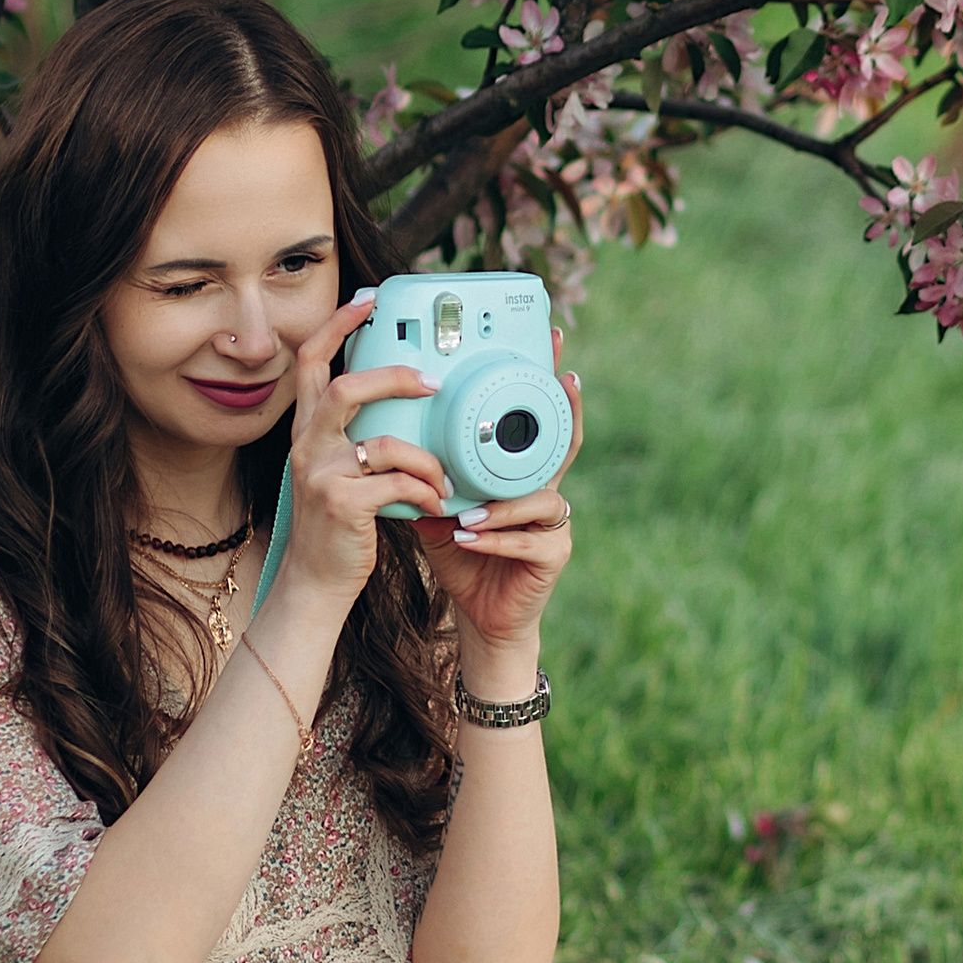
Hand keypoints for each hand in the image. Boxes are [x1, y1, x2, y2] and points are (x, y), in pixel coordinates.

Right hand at [264, 289, 452, 619]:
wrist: (316, 581)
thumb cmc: (340, 525)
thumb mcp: (340, 470)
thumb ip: (359, 436)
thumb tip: (407, 400)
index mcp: (308, 430)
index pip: (312, 362)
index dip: (337, 326)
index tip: (366, 300)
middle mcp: (307, 446)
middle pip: (343, 388)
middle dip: (392, 378)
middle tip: (432, 383)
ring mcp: (320, 474)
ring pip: (384, 443)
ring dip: (426, 460)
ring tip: (444, 479)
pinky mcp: (340, 504)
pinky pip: (397, 484)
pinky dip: (424, 493)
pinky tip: (434, 507)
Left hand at [415, 348, 580, 672]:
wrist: (480, 617)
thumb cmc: (464, 558)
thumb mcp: (439, 510)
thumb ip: (429, 476)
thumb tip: (394, 436)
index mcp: (519, 477)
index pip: (536, 425)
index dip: (546, 388)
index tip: (553, 345)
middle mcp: (544, 493)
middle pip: (565, 444)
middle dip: (568, 409)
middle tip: (565, 376)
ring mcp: (554, 525)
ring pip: (540, 499)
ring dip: (503, 504)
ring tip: (468, 511)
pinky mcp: (552, 557)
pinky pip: (528, 540)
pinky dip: (497, 537)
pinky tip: (472, 538)